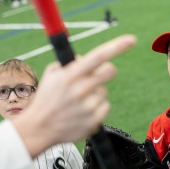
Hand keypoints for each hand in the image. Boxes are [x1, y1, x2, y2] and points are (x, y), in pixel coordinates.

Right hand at [15, 35, 136, 156]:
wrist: (38, 129)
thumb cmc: (46, 99)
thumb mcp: (52, 75)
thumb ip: (70, 63)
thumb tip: (87, 58)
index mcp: (69, 75)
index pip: (97, 56)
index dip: (116, 46)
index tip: (131, 39)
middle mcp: (80, 90)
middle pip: (109, 71)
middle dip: (107, 70)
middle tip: (97, 75)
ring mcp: (87, 106)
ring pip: (104, 90)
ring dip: (95, 92)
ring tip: (78, 101)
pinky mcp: (93, 121)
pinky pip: (105, 106)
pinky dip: (97, 107)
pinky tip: (82, 111)